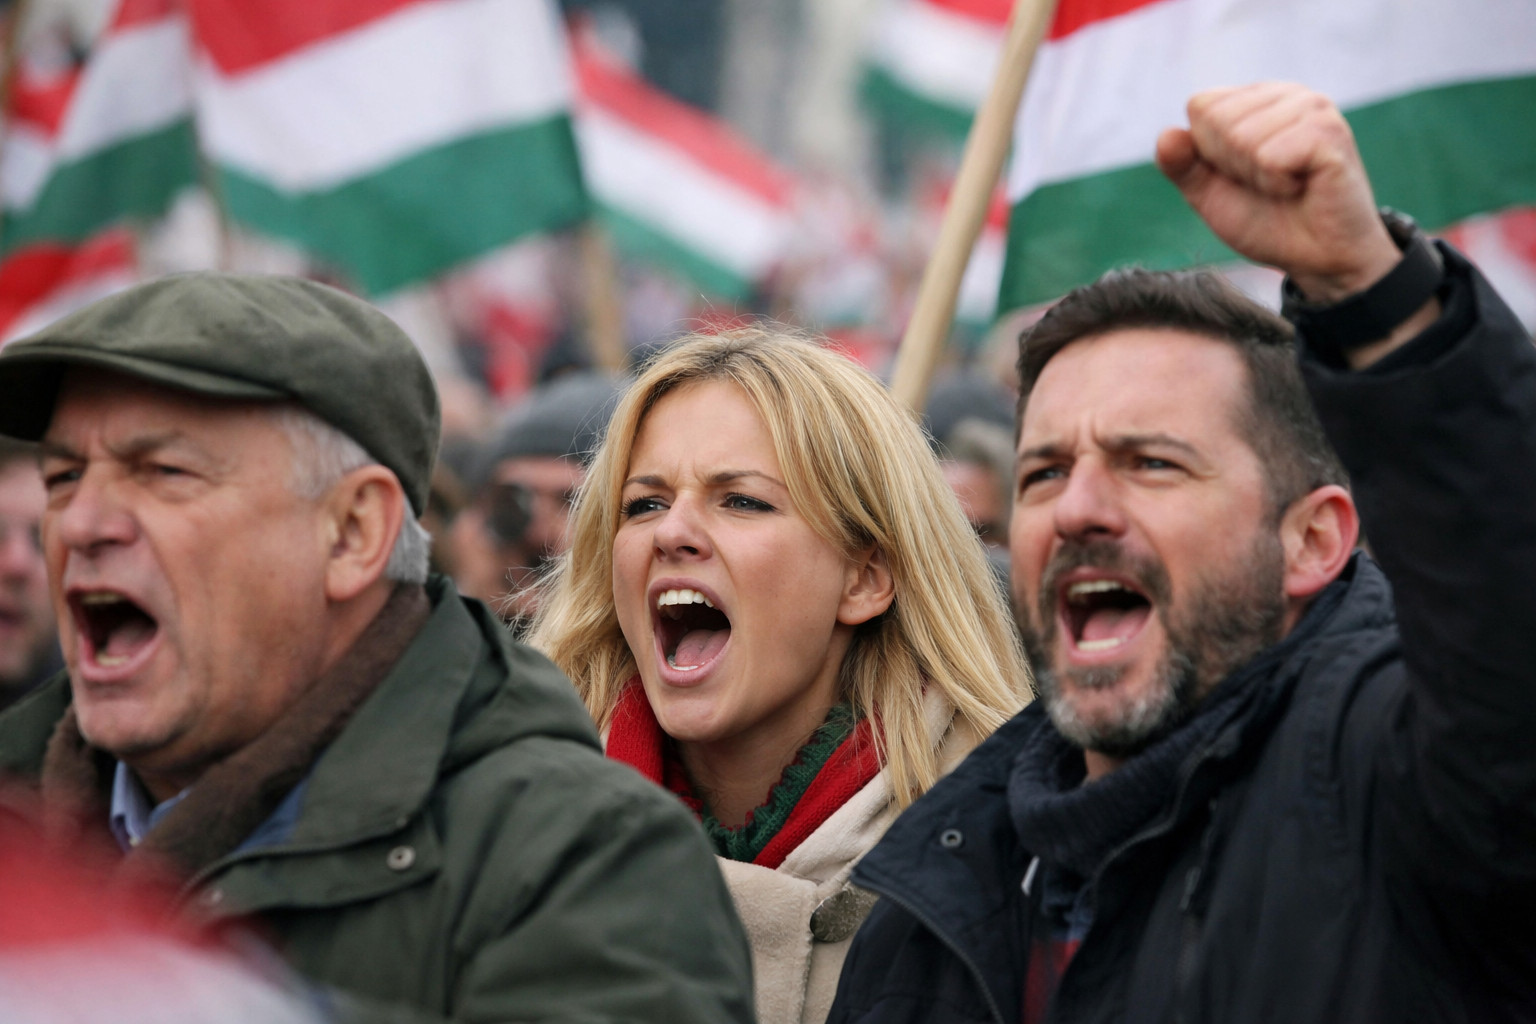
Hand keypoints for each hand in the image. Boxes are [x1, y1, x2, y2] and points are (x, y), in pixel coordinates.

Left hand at [1156, 82, 1400, 302]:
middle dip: (1233, 166)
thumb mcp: (1209, 194)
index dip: (1209, 152)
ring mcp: (1312, 107)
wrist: (1316, 258)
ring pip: (1242, 138)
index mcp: (1255, 99)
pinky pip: (1270, 156)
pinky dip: (1277, 183)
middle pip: (1217, 121)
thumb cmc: (1266, 221)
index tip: (1241, 174)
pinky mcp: (1330, 131)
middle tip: (1268, 183)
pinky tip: (1303, 185)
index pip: (1200, 107)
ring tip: (1286, 184)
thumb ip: (1182, 165)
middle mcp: (1286, 93)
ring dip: (1257, 177)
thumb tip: (1166, 135)